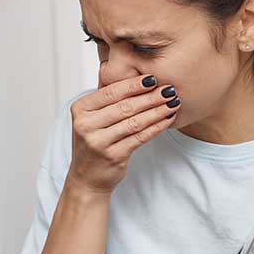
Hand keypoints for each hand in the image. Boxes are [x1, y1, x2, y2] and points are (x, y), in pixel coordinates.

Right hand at [66, 75, 180, 194]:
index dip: (134, 84)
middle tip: (169, 89)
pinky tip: (167, 119)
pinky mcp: (113, 156)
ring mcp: (98, 142)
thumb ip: (107, 98)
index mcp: (80, 109)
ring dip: (157, 111)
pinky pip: (140, 137)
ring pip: (134, 122)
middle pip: (124, 106)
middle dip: (150, 97)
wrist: (86, 177)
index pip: (111, 92)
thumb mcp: (91, 118)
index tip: (153, 77)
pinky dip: (156, 127)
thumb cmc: (93, 142)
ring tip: (173, 102)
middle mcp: (85, 125)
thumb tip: (136, 75)